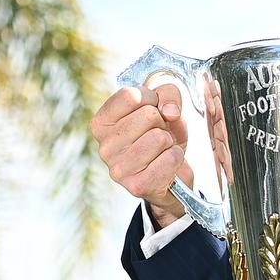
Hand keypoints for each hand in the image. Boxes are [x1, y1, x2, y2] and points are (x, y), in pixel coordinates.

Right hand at [90, 83, 193, 228]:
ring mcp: (118, 169)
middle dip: (163, 123)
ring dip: (169, 142)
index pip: (130, 96)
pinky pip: (171, 158)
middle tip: (158, 135)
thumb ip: (168, 93)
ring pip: (159, 138)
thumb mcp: (165, 106)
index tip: (153, 110)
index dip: (152, 99)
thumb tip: (170, 112)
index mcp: (102, 123)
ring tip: (161, 150)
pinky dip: (177, 157)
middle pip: (148, 115)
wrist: (172, 175)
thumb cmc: (162, 135)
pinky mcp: (137, 186)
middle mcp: (104, 147)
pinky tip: (167, 164)